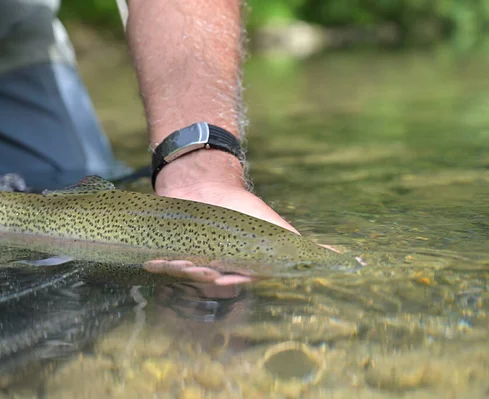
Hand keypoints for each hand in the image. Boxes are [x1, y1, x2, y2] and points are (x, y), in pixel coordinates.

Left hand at [149, 149, 299, 285]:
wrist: (205, 184)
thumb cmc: (240, 208)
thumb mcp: (271, 225)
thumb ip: (296, 244)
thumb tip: (336, 255)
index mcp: (237, 267)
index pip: (235, 278)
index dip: (229, 278)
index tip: (224, 275)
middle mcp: (214, 268)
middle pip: (207, 277)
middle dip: (202, 274)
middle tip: (198, 266)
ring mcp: (192, 260)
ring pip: (186, 272)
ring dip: (181, 270)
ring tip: (176, 262)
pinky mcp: (172, 252)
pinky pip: (164, 263)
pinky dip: (158, 264)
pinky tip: (152, 263)